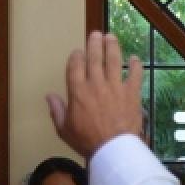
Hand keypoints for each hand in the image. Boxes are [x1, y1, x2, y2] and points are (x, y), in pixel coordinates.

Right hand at [44, 32, 143, 158]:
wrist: (113, 149)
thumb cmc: (87, 141)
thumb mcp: (64, 129)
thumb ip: (57, 111)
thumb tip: (49, 96)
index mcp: (77, 91)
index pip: (75, 66)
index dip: (76, 56)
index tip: (78, 51)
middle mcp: (96, 84)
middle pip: (94, 57)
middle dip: (94, 43)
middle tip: (96, 34)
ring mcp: (115, 86)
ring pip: (114, 60)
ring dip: (112, 46)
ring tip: (111, 37)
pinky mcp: (132, 93)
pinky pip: (135, 75)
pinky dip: (136, 65)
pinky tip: (135, 58)